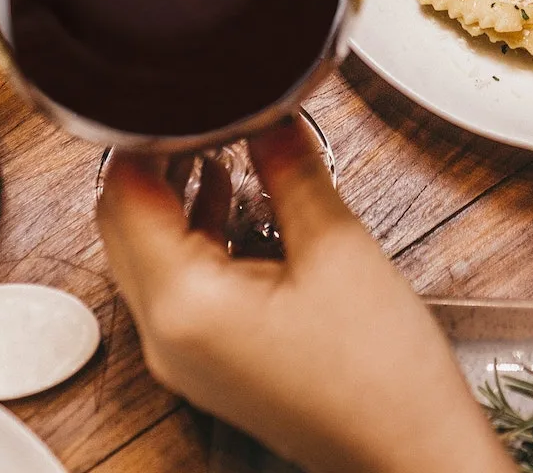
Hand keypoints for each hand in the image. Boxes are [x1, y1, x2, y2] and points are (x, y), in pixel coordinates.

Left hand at [97, 122, 511, 472]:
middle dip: (155, 163)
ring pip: (146, 255)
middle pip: (123, 225)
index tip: (183, 95)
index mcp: (184, 304)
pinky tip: (235, 203)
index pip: (125, 195)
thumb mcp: (337, 245)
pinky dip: (193, 239)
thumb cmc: (381, 371)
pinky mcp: (208, 364)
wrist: (409, 452)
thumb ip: (289, 168)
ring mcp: (182, 356)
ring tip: (220, 145)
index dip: (148, 135)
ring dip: (173, 199)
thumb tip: (268, 110)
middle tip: (202, 113)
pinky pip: (175, 287)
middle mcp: (164, 336)